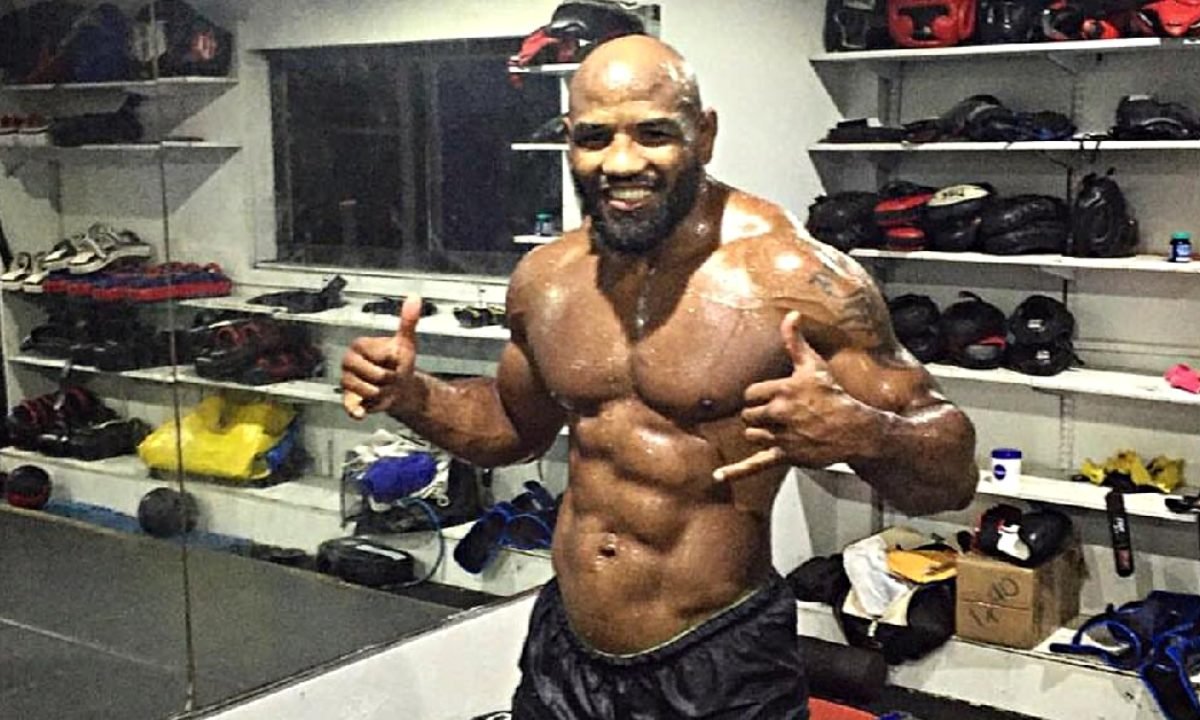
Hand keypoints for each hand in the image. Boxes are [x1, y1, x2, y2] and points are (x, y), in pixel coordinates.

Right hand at [342, 294, 423, 418]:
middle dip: (388, 379)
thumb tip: (415, 297)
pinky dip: (357, 411)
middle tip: (390, 377)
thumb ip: (408, 321)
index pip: (377, 357)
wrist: (400, 387)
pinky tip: (362, 412)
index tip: (393, 360)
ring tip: (384, 387)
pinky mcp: (348, 399)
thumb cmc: (399, 362)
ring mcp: (346, 380)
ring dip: (383, 393)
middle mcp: (348, 361)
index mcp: (359, 345)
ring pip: (367, 390)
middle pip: (372, 375)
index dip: (391, 362)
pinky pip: (350, 406)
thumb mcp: (406, 342)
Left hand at [713, 311, 875, 481]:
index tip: (771, 396)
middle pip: (748, 415)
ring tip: (777, 428)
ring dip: (758, 432)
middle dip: (757, 414)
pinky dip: (736, 471)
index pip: (750, 394)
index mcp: (782, 390)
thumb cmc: (833, 395)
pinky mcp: (786, 455)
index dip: (758, 396)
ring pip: (752, 435)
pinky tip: (719, 476)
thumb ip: (796, 340)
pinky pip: (756, 464)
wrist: (855, 428)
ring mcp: (782, 436)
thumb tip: (790, 314)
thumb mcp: (814, 365)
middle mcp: (779, 414)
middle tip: (775, 413)